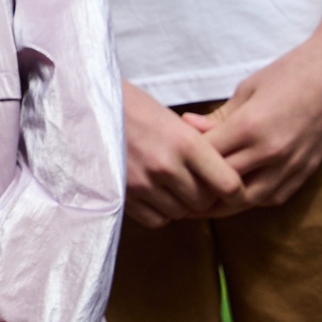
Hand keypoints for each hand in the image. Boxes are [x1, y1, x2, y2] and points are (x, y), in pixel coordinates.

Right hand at [123, 80, 245, 227]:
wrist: (85, 102)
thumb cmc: (131, 105)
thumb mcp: (170, 118)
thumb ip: (197, 147)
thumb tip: (224, 174)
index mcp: (185, 142)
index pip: (229, 184)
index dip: (235, 192)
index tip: (232, 190)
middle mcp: (166, 165)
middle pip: (204, 201)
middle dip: (203, 195)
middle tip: (194, 182)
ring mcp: (143, 182)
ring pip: (180, 212)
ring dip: (180, 203)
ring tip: (169, 184)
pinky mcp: (123, 194)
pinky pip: (156, 219)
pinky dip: (159, 212)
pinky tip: (153, 193)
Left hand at [187, 30, 321, 207]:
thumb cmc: (288, 74)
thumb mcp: (247, 89)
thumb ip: (218, 116)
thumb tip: (186, 126)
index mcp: (250, 127)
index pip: (206, 157)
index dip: (186, 161)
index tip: (172, 160)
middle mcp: (271, 152)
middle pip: (223, 185)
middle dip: (199, 187)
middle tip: (179, 187)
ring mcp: (291, 166)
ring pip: (248, 200)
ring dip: (224, 201)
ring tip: (202, 198)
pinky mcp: (305, 172)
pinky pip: (272, 197)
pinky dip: (252, 198)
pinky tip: (236, 192)